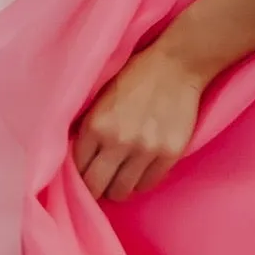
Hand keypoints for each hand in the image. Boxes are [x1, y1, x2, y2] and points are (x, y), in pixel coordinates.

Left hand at [69, 41, 205, 203]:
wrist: (177, 64)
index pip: (77, 168)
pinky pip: (148, 184)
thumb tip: (77, 157)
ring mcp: (145, 149)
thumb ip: (89, 127)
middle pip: (97, 186)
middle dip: (96, 188)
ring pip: (123, 190)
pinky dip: (142, 181)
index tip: (85, 173)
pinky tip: (140, 170)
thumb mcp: (100, 97)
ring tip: (121, 177)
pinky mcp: (169, 154)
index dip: (79, 174)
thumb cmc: (135, 76)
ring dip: (119, 187)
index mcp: (96, 125)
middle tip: (101, 182)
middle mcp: (118, 141)